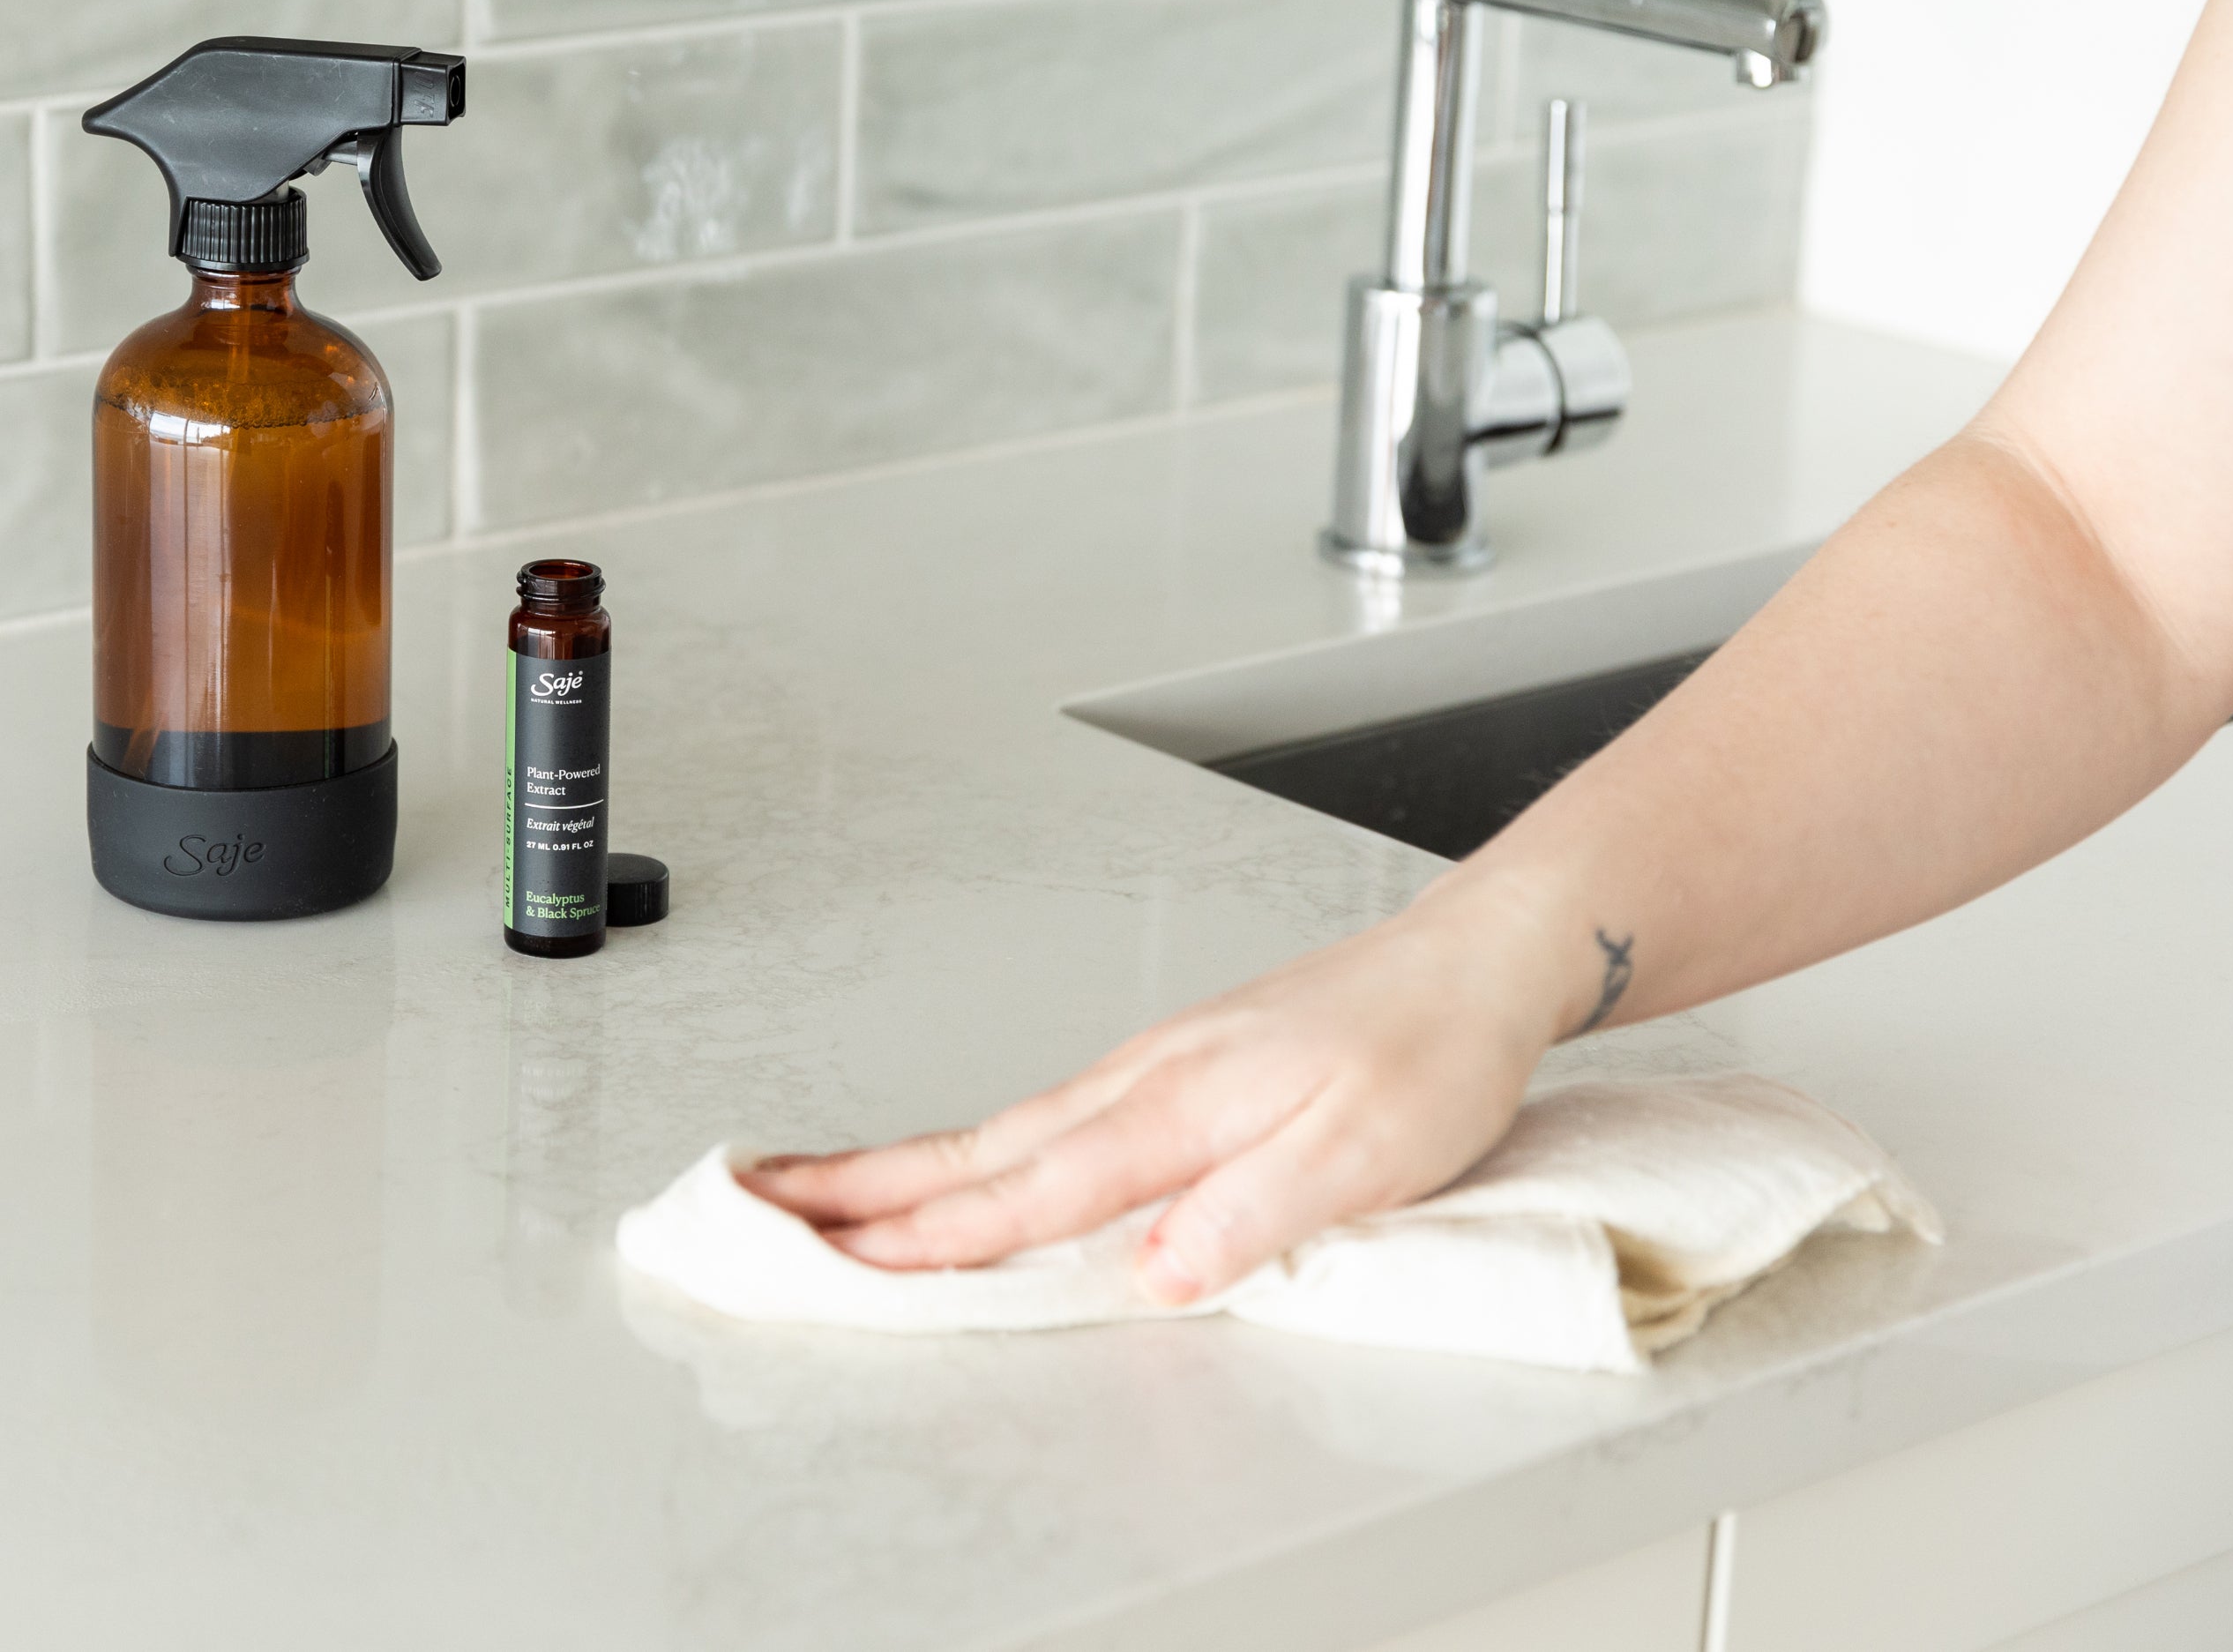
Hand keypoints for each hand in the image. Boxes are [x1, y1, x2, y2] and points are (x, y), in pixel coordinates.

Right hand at [740, 888, 1576, 1304]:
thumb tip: (1152, 1270)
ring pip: (998, 1130)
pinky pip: (1041, 1120)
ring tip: (817, 1191)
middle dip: (857, 1184)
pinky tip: (958, 1167)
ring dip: (898, 1165)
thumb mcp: (1366, 1155)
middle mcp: (1142, 1081)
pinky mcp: (1169, 1071)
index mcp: (1176, 1107)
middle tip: (756, 1204)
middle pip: (974, 1147)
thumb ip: (1250, 1215)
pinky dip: (972, 1148)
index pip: (1027, 1190)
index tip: (836, 1260)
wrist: (1476, 961)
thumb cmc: (1432, 1052)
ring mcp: (1148, 1069)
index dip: (927, 1236)